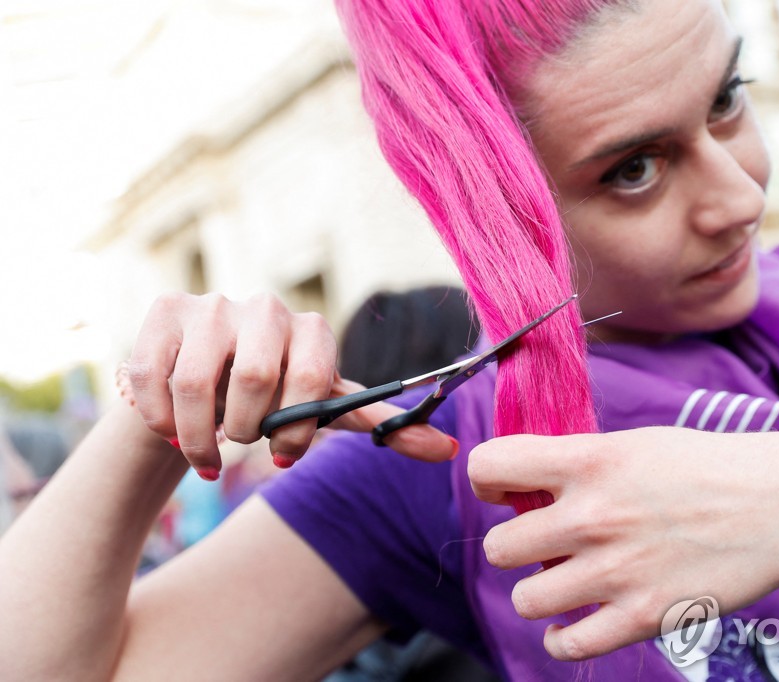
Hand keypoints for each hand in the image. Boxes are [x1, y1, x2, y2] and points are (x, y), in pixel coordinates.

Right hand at [126, 293, 455, 475]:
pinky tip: (171, 427)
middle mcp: (266, 307)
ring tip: (204, 448)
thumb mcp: (327, 411)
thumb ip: (384, 427)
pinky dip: (159, 421)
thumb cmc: (275, 401)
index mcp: (314, 330)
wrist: (203, 387)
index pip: (315, 381)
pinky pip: (153, 379)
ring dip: (197, 437)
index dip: (295, 433)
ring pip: (195, 385)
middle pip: (254, 380)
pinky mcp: (164, 311)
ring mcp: (211, 304)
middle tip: (241, 441)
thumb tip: (451, 450)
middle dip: (245, 431)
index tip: (283, 458)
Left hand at [468, 428, 778, 660]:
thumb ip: (578, 463)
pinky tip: (573, 622)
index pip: (491, 465)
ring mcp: (616, 571)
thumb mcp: (635, 443)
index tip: (503, 489)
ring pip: (525, 599)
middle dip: (516, 544)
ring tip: (564, 581)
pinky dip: (562, 637)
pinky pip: (568, 644)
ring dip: (538, 592)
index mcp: (590, 461)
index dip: (488, 479)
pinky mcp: (644, 616)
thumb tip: (524, 484)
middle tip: (544, 542)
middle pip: (499, 546)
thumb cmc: (710, 466)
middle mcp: (593, 516)